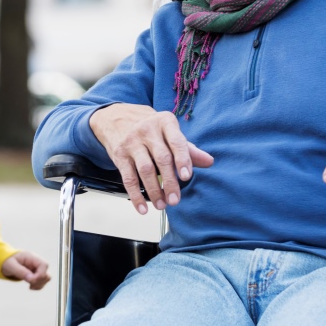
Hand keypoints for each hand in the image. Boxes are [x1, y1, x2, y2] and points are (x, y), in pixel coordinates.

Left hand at [0, 250, 51, 290]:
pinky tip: (30, 287)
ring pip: (46, 278)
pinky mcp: (36, 274)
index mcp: (31, 257)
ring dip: (39, 284)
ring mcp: (37, 268)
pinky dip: (38, 286)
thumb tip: (30, 279)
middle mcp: (36, 262)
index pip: (44, 265)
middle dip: (39, 281)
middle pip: (47, 272)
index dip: (40, 275)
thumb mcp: (11, 266)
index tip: (29, 280)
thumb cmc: (7, 261)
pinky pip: (42, 281)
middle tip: (29, 284)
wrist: (5, 261)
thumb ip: (21, 271)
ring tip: (29, 286)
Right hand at [88, 103, 213, 214]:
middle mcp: (147, 130)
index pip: (176, 142)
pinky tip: (143, 208)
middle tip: (175, 200)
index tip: (187, 176)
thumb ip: (188, 148)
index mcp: (165, 122)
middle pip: (161, 158)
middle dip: (169, 182)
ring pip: (145, 169)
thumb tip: (209, 161)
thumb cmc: (150, 128)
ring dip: (154, 190)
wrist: (116, 117)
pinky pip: (128, 178)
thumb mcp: (169, 131)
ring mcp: (132, 142)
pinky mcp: (119, 154)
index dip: (183, 159)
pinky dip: (136, 195)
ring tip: (162, 205)